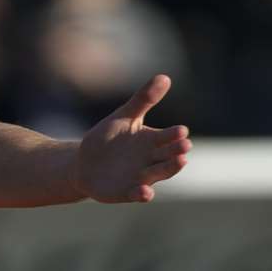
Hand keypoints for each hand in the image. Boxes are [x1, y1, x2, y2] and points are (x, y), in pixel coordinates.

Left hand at [74, 74, 191, 202]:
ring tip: (180, 162)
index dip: (175, 135)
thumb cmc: (108, 139)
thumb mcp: (123, 117)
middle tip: (186, 146)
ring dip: (169, 169)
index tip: (182, 130)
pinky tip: (146, 192)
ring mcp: (141, 177)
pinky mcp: (127, 192)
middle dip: (177, 152)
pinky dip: (143, 194)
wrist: (85, 164)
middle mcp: (152, 160)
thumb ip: (143, 100)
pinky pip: (137, 194)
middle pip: (168, 156)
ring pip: (158, 174)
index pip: (167, 137)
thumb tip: (165, 76)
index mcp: (152, 141)